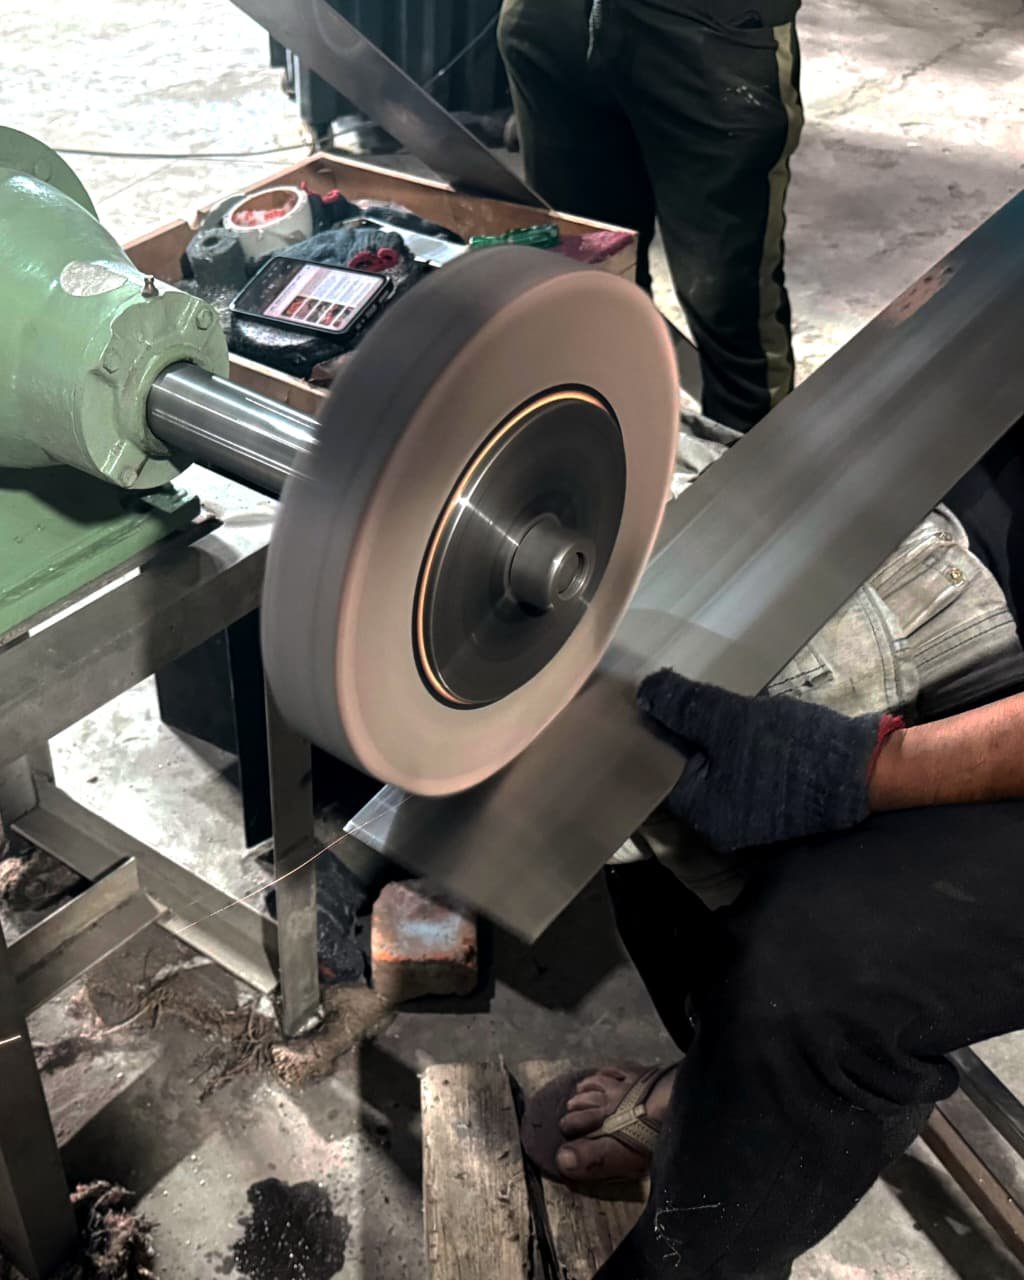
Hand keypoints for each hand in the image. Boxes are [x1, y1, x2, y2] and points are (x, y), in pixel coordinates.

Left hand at [637, 670, 894, 851]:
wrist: (863, 768)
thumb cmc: (793, 749)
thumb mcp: (730, 719)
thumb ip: (684, 707)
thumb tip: (645, 693)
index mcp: (702, 812)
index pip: (659, 768)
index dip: (654, 731)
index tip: (653, 698)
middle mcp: (716, 825)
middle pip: (682, 771)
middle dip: (681, 734)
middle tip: (678, 694)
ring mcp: (743, 817)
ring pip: (709, 770)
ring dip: (706, 739)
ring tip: (705, 703)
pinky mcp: (764, 805)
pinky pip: (733, 774)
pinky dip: (728, 749)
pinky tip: (732, 722)